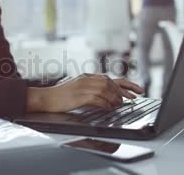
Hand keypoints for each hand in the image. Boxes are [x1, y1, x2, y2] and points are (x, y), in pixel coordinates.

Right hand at [26, 74, 143, 112]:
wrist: (46, 98)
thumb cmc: (60, 96)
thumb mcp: (78, 88)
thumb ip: (91, 89)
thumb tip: (107, 96)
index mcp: (87, 76)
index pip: (111, 78)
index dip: (126, 83)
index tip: (137, 89)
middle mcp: (86, 79)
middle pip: (111, 82)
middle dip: (125, 90)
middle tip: (134, 98)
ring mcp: (82, 86)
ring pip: (106, 89)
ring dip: (115, 97)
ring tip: (119, 104)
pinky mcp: (79, 96)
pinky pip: (97, 98)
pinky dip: (105, 103)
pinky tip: (109, 107)